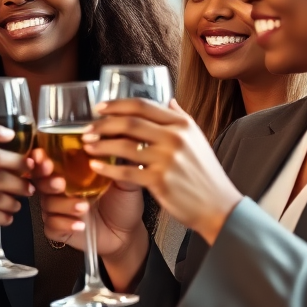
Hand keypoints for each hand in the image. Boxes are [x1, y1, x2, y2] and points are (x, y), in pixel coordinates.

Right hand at [30, 148, 148, 291]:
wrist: (127, 233)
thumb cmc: (123, 203)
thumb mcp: (123, 180)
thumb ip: (115, 163)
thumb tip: (107, 142)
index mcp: (70, 172)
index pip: (48, 160)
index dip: (40, 158)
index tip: (42, 156)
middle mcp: (59, 189)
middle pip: (40, 181)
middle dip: (46, 180)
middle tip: (60, 182)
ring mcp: (56, 209)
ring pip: (47, 203)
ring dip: (64, 204)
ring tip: (84, 206)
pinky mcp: (57, 228)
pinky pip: (52, 225)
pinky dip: (65, 223)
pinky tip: (81, 224)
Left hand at [82, 98, 241, 244]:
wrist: (219, 206)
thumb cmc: (205, 174)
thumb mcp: (197, 139)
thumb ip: (180, 117)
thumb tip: (168, 100)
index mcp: (182, 124)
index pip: (143, 105)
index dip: (117, 104)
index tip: (99, 107)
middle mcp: (175, 138)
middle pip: (130, 122)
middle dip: (103, 124)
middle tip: (87, 128)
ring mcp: (167, 159)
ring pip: (124, 146)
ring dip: (101, 144)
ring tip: (87, 145)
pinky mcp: (160, 181)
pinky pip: (126, 172)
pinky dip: (107, 169)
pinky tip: (95, 167)